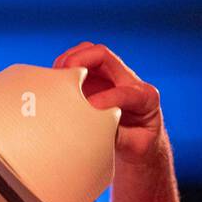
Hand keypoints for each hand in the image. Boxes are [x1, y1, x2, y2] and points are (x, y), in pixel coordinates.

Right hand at [53, 43, 164, 164]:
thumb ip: (119, 137)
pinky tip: (56, 82)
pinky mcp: (94, 81)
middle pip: (103, 55)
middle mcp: (127, 80)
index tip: (90, 110)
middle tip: (64, 73)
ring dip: (69, 60)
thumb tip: (96, 129)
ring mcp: (109, 78)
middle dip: (81, 59)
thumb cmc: (139, 145)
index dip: (106, 99)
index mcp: (146, 97)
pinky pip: (78, 63)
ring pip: (88, 53)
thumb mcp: (135, 147)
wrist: (140, 143)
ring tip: (56, 75)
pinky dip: (64, 68)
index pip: (125, 92)